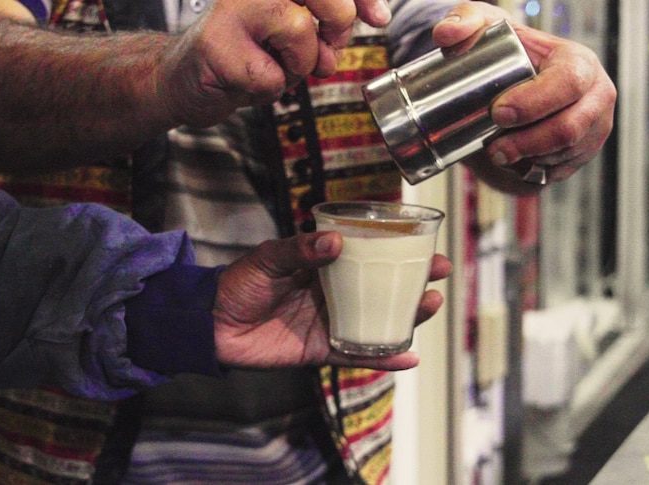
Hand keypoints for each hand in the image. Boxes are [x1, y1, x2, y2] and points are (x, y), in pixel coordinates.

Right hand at [159, 0, 391, 126]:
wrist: (185, 81)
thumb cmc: (244, 53)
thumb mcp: (293, 29)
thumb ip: (329, 18)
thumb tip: (378, 16)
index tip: (379, 19)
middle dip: (337, 27)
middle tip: (325, 51)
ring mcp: (232, 9)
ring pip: (300, 33)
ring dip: (298, 65)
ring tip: (272, 66)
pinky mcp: (217, 45)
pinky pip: (273, 76)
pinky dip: (270, 90)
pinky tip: (245, 82)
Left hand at [212, 231, 451, 369]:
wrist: (209, 323)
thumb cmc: (238, 283)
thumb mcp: (269, 257)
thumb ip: (300, 250)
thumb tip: (335, 241)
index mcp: (325, 266)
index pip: (370, 255)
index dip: (398, 250)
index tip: (425, 243)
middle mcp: (335, 293)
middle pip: (383, 288)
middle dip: (414, 282)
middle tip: (438, 275)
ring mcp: (332, 322)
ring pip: (378, 321)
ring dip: (407, 317)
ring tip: (430, 306)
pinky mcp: (322, 350)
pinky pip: (358, 354)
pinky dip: (383, 358)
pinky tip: (409, 357)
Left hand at [432, 2, 616, 194]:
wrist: (520, 79)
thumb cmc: (507, 51)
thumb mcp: (485, 26)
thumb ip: (464, 20)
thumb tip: (445, 36)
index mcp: (579, 61)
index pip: (567, 83)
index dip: (533, 103)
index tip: (497, 113)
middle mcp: (597, 94)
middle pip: (570, 128)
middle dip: (527, 142)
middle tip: (493, 148)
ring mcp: (595, 126)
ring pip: (566, 153)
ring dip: (530, 159)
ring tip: (498, 154)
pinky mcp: (585, 151)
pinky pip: (563, 170)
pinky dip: (538, 171)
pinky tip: (517, 164)